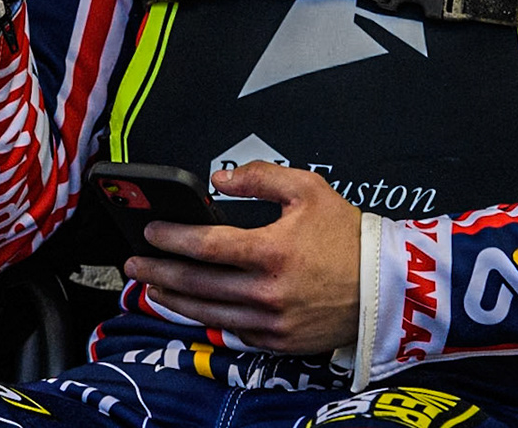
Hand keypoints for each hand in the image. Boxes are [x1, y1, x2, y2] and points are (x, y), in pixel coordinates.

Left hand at [126, 163, 362, 353]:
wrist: (384, 286)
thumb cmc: (348, 237)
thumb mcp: (309, 189)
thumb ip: (261, 177)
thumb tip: (221, 179)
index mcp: (273, 251)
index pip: (206, 245)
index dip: (172, 238)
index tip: (151, 232)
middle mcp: (268, 291)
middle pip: (198, 283)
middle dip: (159, 272)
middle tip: (134, 264)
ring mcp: (272, 321)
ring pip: (209, 312)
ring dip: (174, 300)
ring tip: (152, 287)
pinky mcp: (279, 341)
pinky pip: (233, 331)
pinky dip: (207, 319)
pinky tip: (192, 308)